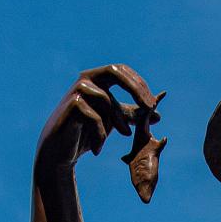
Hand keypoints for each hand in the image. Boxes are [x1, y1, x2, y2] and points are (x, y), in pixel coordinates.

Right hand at [36, 64, 156, 172]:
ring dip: (118, 121)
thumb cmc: (88, 132)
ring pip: (106, 100)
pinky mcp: (71, 105)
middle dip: (135, 89)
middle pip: (115, 71)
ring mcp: (77, 91)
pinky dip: (100, 134)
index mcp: (98, 79)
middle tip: (149, 107)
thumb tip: (157, 115)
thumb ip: (132, 116)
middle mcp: (87, 79)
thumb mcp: (114, 122)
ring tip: (124, 135)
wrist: (63, 150)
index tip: (152, 104)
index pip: (122, 71)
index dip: (139, 84)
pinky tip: (98, 148)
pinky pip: (95, 117)